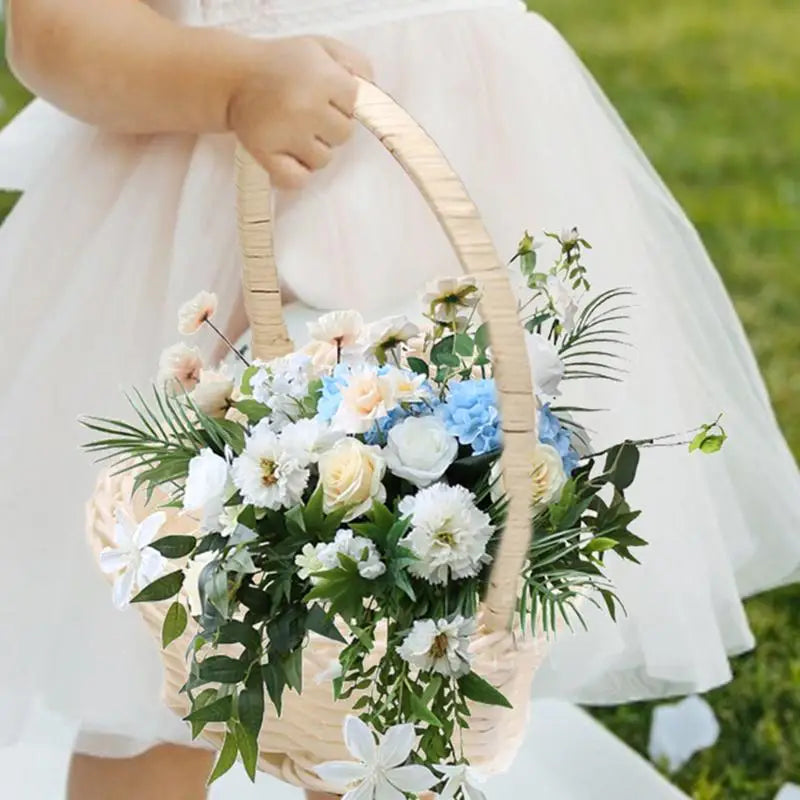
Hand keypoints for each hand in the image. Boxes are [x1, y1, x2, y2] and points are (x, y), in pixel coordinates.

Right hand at [228, 36, 372, 189]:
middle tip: (306, 114)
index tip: (324, 96)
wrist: (233, 76)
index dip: (341, 101)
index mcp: (323, 77)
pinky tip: (288, 158)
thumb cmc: (283, 64)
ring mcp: (287, 133)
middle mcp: (307, 106)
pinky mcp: (266, 154)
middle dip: (329, 127)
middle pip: (343, 135)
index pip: (354, 104)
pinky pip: (296, 180)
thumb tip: (374, 91)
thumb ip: (355, 63)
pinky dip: (295, 175)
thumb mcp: (321, 48)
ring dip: (312, 150)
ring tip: (293, 132)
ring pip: (323, 160)